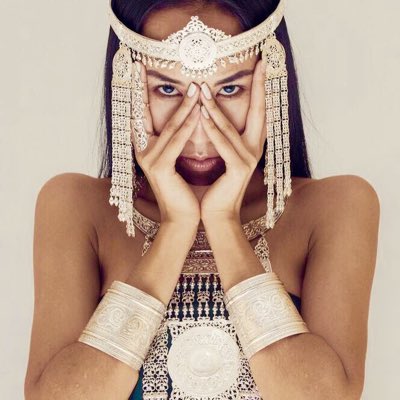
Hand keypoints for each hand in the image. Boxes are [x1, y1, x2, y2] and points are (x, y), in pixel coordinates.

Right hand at [131, 61, 200, 226]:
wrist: (183, 218)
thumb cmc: (183, 189)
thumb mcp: (175, 160)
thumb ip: (174, 140)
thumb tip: (183, 118)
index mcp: (145, 148)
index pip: (141, 114)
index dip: (138, 91)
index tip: (139, 69)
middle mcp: (143, 151)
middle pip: (147, 114)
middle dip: (146, 88)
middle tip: (147, 63)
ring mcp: (149, 160)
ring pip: (170, 127)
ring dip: (184, 105)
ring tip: (196, 86)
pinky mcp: (160, 168)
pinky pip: (177, 142)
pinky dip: (189, 126)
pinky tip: (199, 112)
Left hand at [199, 59, 266, 223]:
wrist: (217, 214)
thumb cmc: (217, 185)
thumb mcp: (223, 156)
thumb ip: (224, 137)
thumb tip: (214, 115)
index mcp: (252, 145)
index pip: (259, 111)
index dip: (262, 88)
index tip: (263, 66)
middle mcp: (255, 149)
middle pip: (259, 111)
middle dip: (259, 86)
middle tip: (261, 62)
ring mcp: (249, 159)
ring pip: (231, 126)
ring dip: (216, 105)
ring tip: (204, 86)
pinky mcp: (238, 169)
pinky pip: (223, 144)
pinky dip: (212, 128)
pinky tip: (201, 113)